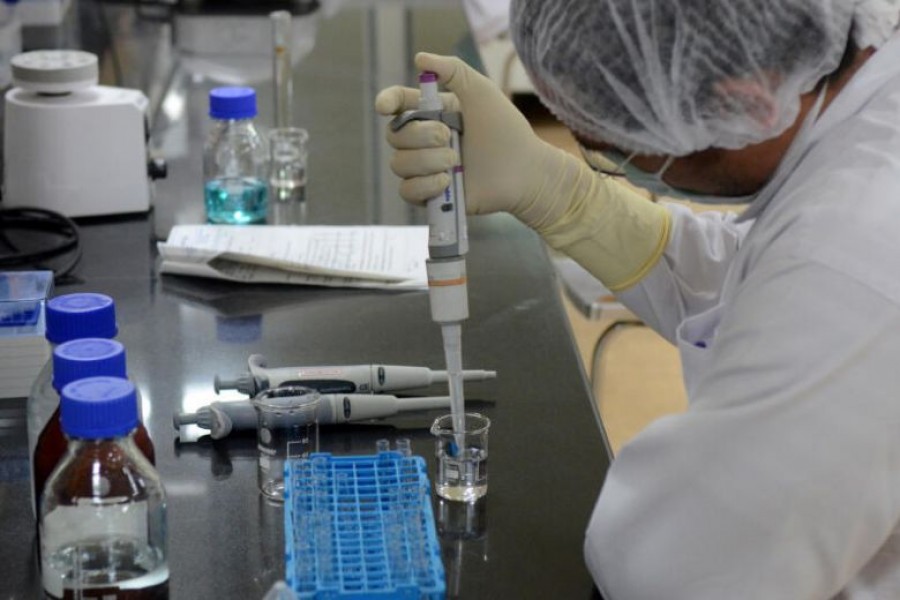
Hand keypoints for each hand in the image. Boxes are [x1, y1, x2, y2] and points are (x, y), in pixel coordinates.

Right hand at [375, 52, 569, 226]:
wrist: (523, 171)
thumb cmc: (505, 129)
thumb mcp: (481, 91)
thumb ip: (453, 70)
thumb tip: (419, 58)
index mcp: (432, 113)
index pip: (398, 104)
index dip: (387, 103)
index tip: (386, 107)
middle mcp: (424, 140)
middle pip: (394, 136)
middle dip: (420, 136)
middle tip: (449, 137)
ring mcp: (426, 168)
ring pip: (398, 164)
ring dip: (427, 161)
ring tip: (456, 162)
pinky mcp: (430, 194)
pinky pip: (406, 191)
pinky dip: (424, 185)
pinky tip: (446, 181)